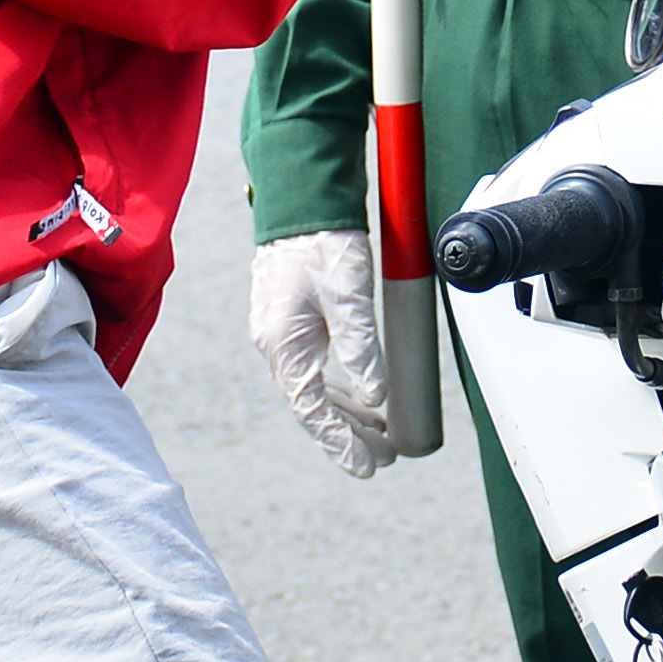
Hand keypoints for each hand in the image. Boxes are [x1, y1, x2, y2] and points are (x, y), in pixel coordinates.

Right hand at [249, 232, 391, 476]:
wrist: (302, 194)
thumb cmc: (323, 239)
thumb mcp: (350, 292)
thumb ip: (362, 346)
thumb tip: (376, 396)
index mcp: (284, 343)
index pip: (313, 410)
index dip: (342, 443)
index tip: (371, 466)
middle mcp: (277, 343)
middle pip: (312, 405)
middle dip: (348, 434)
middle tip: (385, 455)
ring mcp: (282, 330)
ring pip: (314, 387)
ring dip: (346, 412)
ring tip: (380, 432)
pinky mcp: (292, 317)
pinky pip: (315, 367)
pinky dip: (340, 386)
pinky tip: (362, 393)